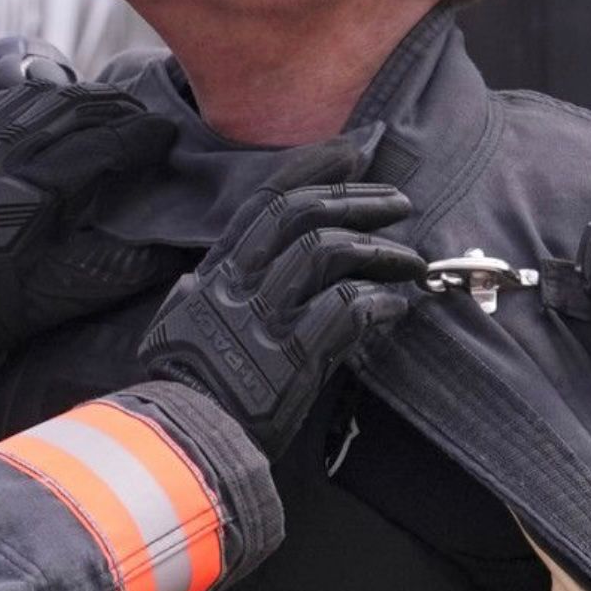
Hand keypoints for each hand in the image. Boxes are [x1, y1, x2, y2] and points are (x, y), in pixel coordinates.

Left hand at [0, 80, 184, 352]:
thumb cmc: (1, 298)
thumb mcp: (67, 294)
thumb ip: (125, 269)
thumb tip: (178, 246)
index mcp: (33, 194)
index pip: (102, 145)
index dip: (141, 136)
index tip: (168, 136)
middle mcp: (6, 156)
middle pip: (77, 109)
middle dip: (121, 108)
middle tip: (151, 119)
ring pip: (45, 97)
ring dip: (88, 98)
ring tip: (118, 108)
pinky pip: (13, 99)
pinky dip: (48, 95)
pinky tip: (69, 102)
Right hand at [137, 149, 424, 458]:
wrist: (182, 444)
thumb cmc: (186, 391)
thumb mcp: (180, 325)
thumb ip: (202, 292)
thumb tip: (212, 272)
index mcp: (214, 273)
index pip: (267, 199)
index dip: (314, 166)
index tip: (355, 146)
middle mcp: (236, 286)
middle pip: (302, 216)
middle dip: (357, 198)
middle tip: (399, 200)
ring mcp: (262, 321)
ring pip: (327, 254)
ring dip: (379, 251)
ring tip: (411, 261)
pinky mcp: (290, 359)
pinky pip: (345, 312)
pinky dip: (378, 303)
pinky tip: (397, 309)